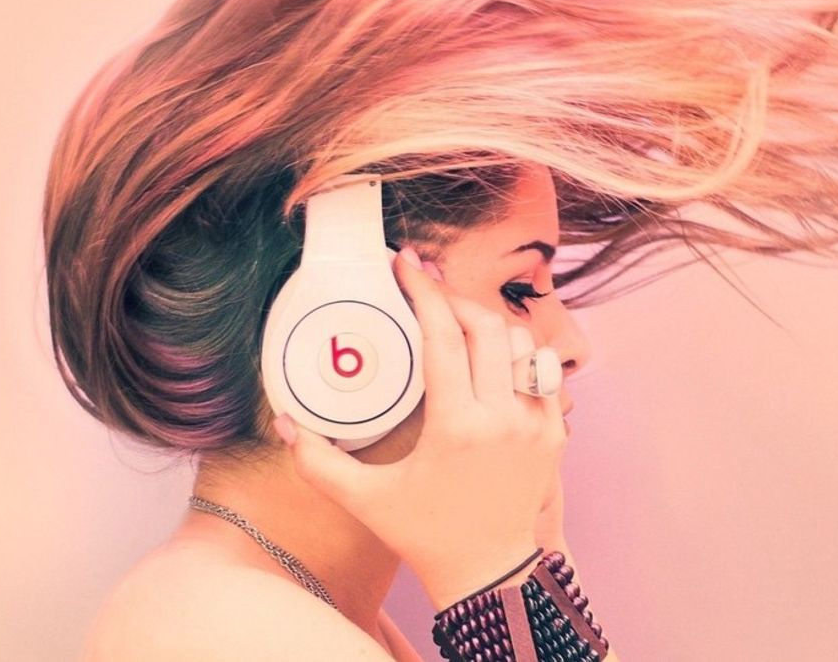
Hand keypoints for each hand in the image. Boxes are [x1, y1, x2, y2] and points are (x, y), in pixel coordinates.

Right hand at [274, 246, 568, 609]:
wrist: (490, 572)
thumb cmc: (425, 535)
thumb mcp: (365, 500)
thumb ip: (317, 461)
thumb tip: (283, 421)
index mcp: (456, 427)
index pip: (442, 336)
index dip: (422, 292)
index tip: (405, 264)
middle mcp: (502, 418)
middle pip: (485, 326)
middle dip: (453, 297)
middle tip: (426, 289)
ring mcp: (535, 423)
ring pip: (520, 343)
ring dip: (487, 325)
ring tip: (456, 321)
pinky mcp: (554, 432)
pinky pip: (541, 373)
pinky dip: (515, 356)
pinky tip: (489, 356)